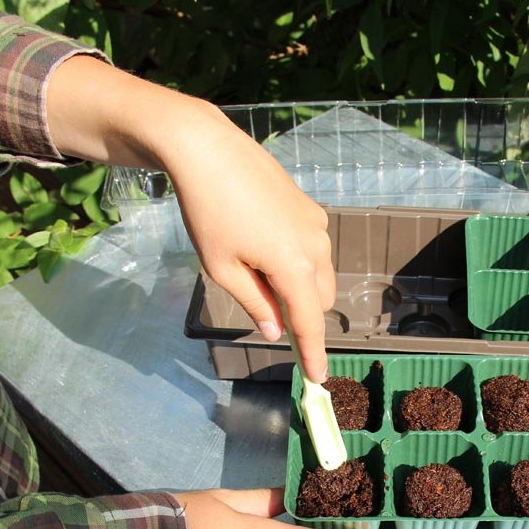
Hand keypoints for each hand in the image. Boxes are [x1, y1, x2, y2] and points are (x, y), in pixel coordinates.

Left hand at [44, 61, 335, 382]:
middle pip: (320, 301)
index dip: (312, 354)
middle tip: (265, 309)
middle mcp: (315, 247)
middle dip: (302, 314)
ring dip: (299, 286)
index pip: (310, 323)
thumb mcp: (223, 268)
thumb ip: (255, 303)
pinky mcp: (309, 208)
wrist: (208, 150)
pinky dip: (297, 261)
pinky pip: (312, 248)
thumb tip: (276, 330)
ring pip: (319, 274)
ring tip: (254, 267)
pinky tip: (261, 241)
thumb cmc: (209, 211)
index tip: (317, 379)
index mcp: (294, 267)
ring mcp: (316, 224)